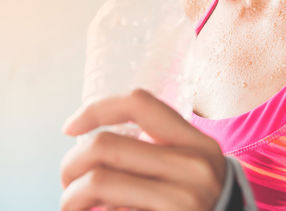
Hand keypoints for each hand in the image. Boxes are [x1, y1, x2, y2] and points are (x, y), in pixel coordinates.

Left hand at [60, 89, 225, 210]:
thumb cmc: (198, 195)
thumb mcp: (190, 163)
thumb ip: (158, 146)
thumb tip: (94, 140)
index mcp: (197, 142)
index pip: (139, 104)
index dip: (96, 109)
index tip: (71, 128)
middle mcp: (194, 166)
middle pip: (106, 145)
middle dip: (71, 163)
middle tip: (69, 179)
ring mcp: (183, 199)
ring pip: (99, 180)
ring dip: (72, 194)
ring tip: (74, 202)